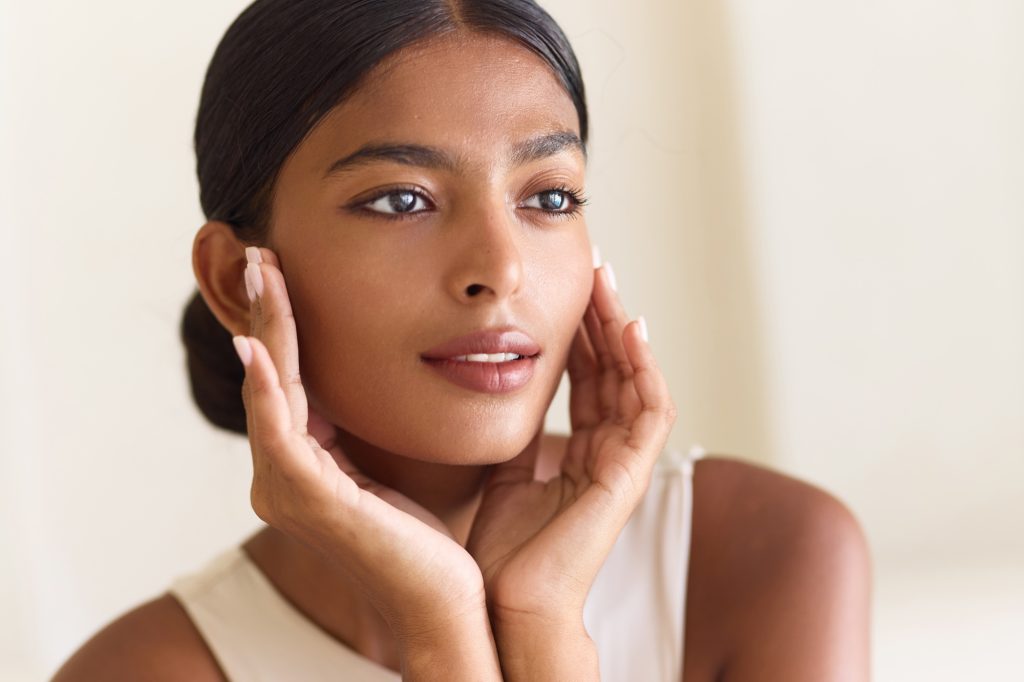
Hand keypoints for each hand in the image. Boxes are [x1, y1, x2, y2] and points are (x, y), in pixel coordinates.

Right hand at [234, 246, 486, 641]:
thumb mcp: (398, 468)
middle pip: (270, 377)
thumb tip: (391, 378)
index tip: (287, 271)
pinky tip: (262, 343)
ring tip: (265, 273)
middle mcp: (285, 476)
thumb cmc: (430, 542)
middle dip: (268, 312)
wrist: (446, 606)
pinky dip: (268, 384)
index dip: (286, 324)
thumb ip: (378, 429)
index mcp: (308, 467)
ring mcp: (289, 489)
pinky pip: (280, 429)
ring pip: (270, 390)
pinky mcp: (307, 500)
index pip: (291, 380)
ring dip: (266, 328)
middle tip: (262, 253)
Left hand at [465, 261, 677, 628]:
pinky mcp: (628, 476)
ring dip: (623, 330)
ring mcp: (621, 464)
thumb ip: (515, 432)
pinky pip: (649, 413)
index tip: (568, 287)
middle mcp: (605, 453)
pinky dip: (644, 370)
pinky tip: (630, 330)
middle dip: (603, 318)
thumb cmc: (500, 550)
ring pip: (635, 381)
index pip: (587, 377)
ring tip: (608, 283)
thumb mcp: (502, 470)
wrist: (505, 602)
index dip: (580, 332)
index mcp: (578, 452)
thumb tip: (500, 387)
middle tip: (594, 267)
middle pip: (613, 371)